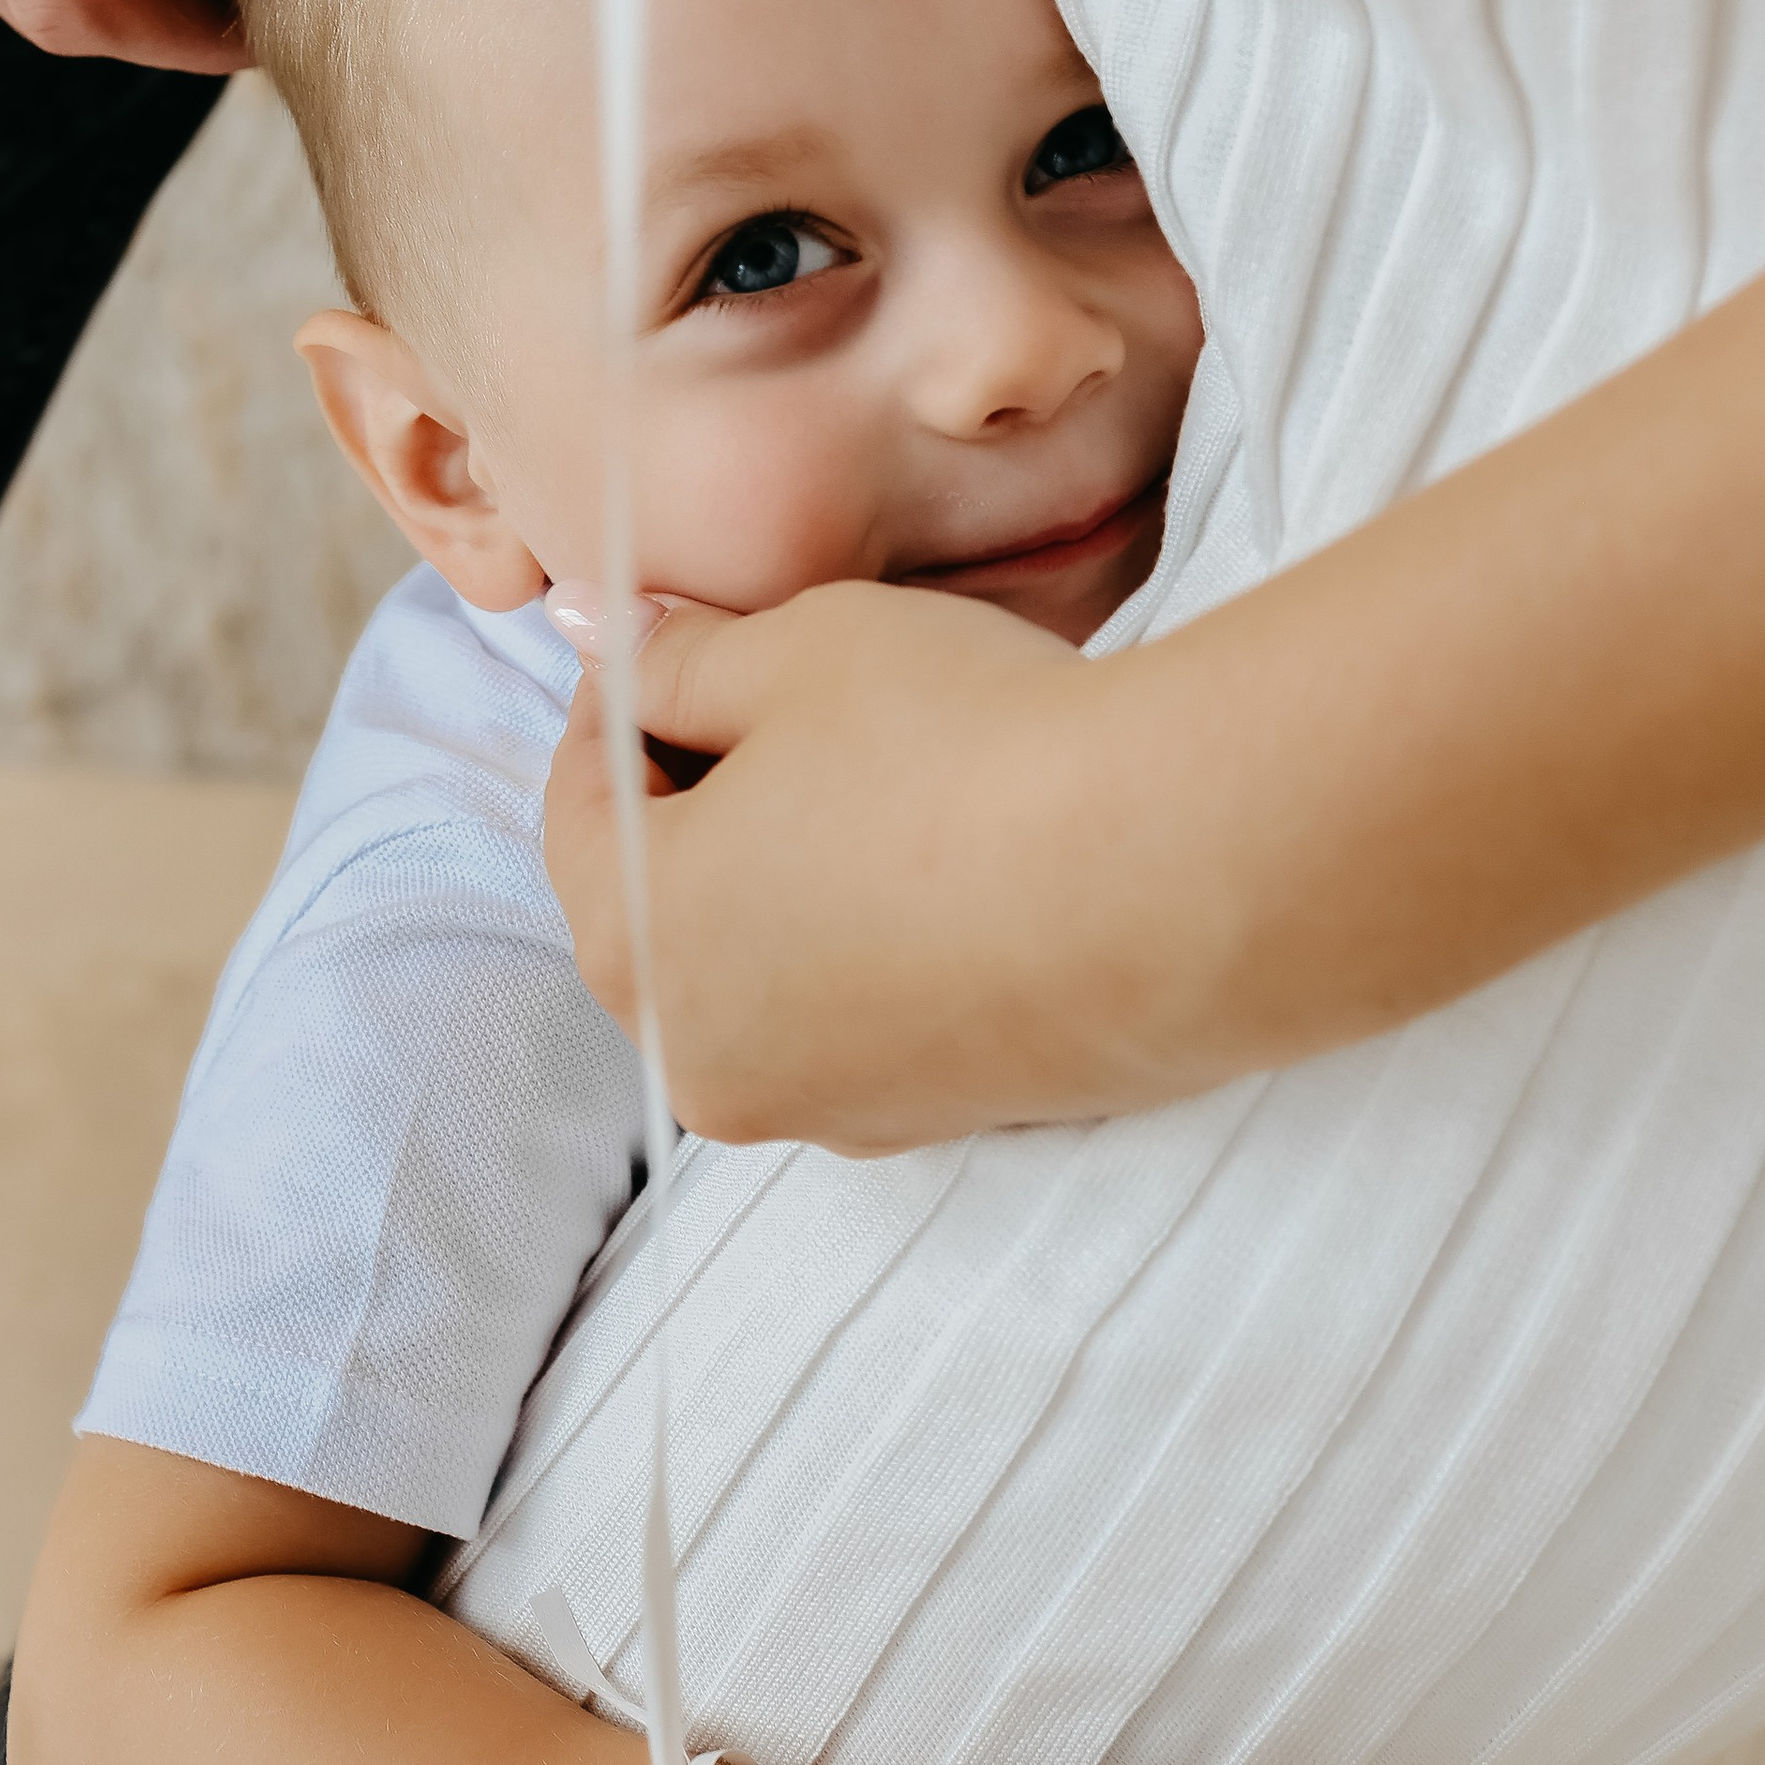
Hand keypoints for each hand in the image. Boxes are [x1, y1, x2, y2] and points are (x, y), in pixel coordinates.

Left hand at [544, 582, 1189, 1149]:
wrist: (1184, 871)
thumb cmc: (962, 743)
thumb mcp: (795, 650)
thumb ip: (677, 657)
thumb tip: (610, 643)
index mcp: (633, 943)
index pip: (579, 808)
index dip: (618, 705)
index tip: (668, 643)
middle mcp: (706, 1060)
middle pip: (664, 904)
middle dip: (703, 797)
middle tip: (775, 697)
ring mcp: (829, 1109)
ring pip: (772, 968)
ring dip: (797, 873)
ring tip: (883, 771)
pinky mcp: (947, 1121)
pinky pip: (872, 1016)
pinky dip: (884, 940)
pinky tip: (959, 853)